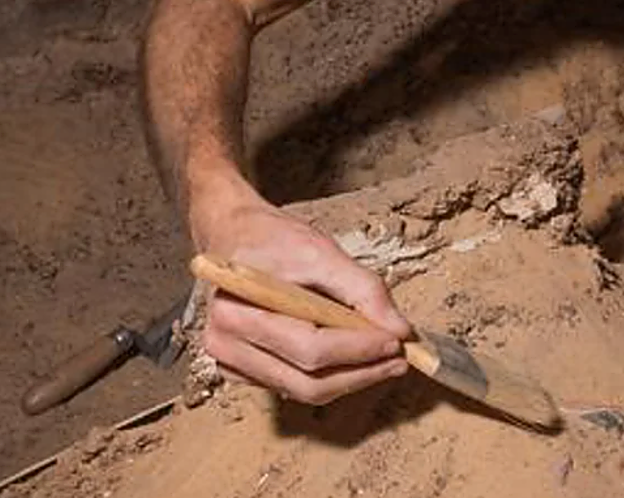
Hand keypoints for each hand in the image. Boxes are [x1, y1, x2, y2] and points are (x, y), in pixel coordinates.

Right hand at [194, 188, 411, 404]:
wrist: (231, 233)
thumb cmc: (269, 238)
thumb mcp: (320, 250)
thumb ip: (363, 289)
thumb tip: (399, 330)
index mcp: (237, 309)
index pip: (310, 348)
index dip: (359, 349)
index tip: (396, 341)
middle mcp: (224, 343)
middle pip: (307, 381)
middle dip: (360, 373)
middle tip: (397, 358)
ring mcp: (228, 361)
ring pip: (303, 391)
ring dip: (349, 379)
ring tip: (381, 357)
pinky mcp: (239, 370)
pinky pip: (292, 387)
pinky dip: (327, 377)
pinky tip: (349, 357)